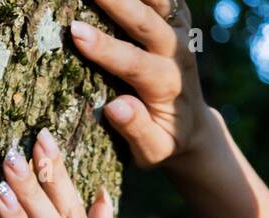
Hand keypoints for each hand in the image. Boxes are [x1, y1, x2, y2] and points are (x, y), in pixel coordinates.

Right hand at [70, 0, 216, 169]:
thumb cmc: (164, 142)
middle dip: (116, 2)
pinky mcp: (178, 23)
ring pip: (160, 1)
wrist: (193, 126)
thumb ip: (137, 130)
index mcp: (167, 85)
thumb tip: (115, 107)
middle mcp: (177, 53)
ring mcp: (179, 34)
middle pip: (147, 21)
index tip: (75, 32)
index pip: (134, 62)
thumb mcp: (152, 151)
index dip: (104, 47)